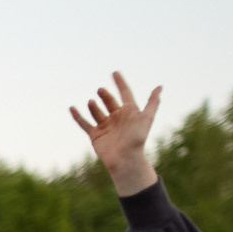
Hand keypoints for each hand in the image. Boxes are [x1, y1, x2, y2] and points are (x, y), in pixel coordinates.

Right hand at [69, 70, 163, 195]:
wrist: (125, 158)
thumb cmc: (137, 139)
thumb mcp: (146, 118)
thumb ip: (152, 102)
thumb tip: (160, 87)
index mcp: (129, 112)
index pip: (124, 93)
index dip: (120, 83)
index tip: (114, 73)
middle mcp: (117, 117)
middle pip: (109, 101)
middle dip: (105, 95)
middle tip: (101, 90)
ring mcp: (105, 126)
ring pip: (97, 111)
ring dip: (94, 105)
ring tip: (92, 102)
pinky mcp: (95, 135)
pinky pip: (84, 123)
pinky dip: (78, 116)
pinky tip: (72, 107)